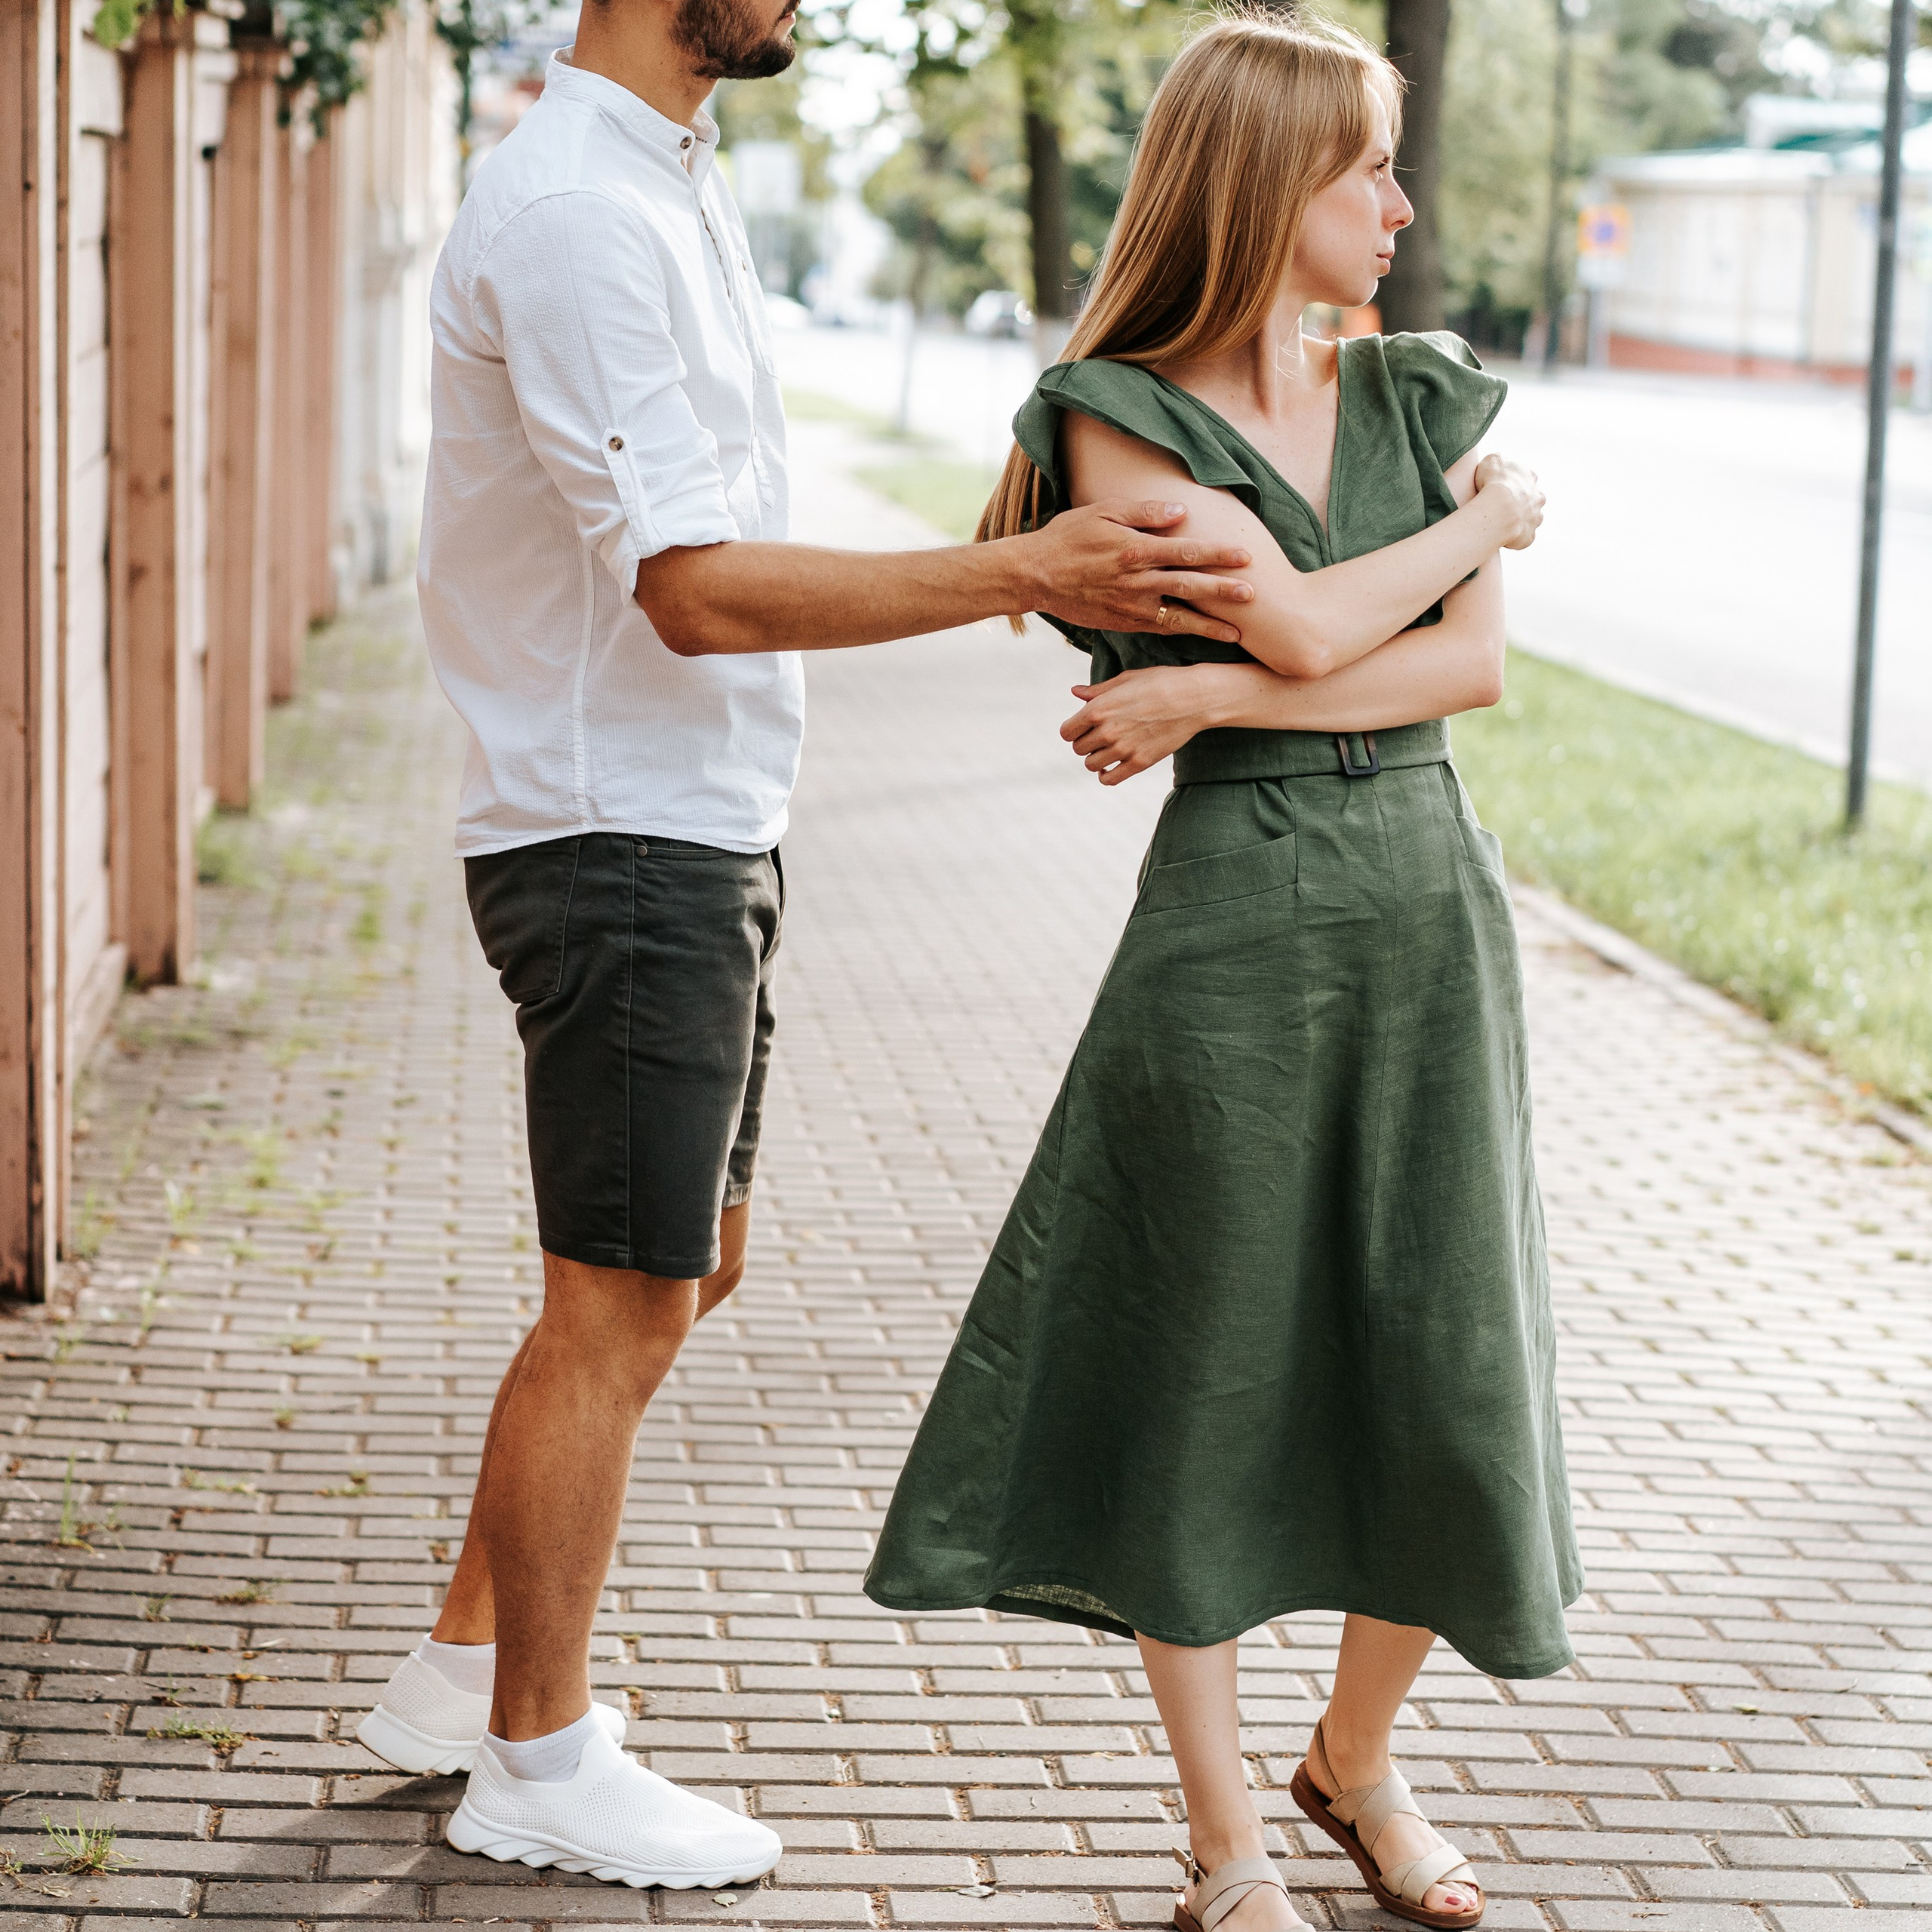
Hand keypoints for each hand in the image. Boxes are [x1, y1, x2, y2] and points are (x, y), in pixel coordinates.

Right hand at [1022, 500, 1253, 641]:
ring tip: (1238, 634)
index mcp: (1135, 550)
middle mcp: (1136, 581)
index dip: (1218, 554)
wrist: (1035, 575)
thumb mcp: (1103, 512)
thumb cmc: (1068, 537)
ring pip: (1178, 618)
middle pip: (1189, 587)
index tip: (1246, 556)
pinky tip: (1202, 636)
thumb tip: (1181, 511)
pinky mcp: (1122, 622)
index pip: (1186, 551)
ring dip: (1209, 626)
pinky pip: (1158, 629)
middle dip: (1223, 592)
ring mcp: (1130, 606)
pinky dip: (1182, 633)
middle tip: (1254, 596)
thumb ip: (1144, 511)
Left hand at [1060, 664, 1231, 784]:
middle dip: (1085, 742)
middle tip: (1099, 735)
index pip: (1067, 732)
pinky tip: (1109, 767)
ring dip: (1096, 758)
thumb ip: (1098, 690)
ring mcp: (1123, 749)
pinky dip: (1105, 776)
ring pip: (1091, 765)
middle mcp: (1107, 731)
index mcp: (1098, 709)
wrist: (1194, 698)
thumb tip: (1075, 692)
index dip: (1073, 730)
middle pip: (1078, 749)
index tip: (1083, 727)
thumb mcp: (1126, 680)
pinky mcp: (1140, 763)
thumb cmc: (1161, 682)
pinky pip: (1109, 779)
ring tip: (1107, 749)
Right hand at [1472, 455, 1543, 548]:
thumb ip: (1497, 461)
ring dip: (1518, 522)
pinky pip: (1523, 538)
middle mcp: (1537, 497)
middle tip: (1501, 508)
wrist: (1500, 508)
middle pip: (1532, 500)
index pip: (1525, 478)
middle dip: (1520, 504)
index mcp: (1529, 477)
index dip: (1512, 483)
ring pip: (1529, 520)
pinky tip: (1502, 538)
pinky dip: (1514, 539)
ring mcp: (1535, 518)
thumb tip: (1497, 463)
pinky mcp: (1529, 536)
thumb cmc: (1494, 483)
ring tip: (1500, 525)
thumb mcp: (1491, 461)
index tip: (1500, 488)